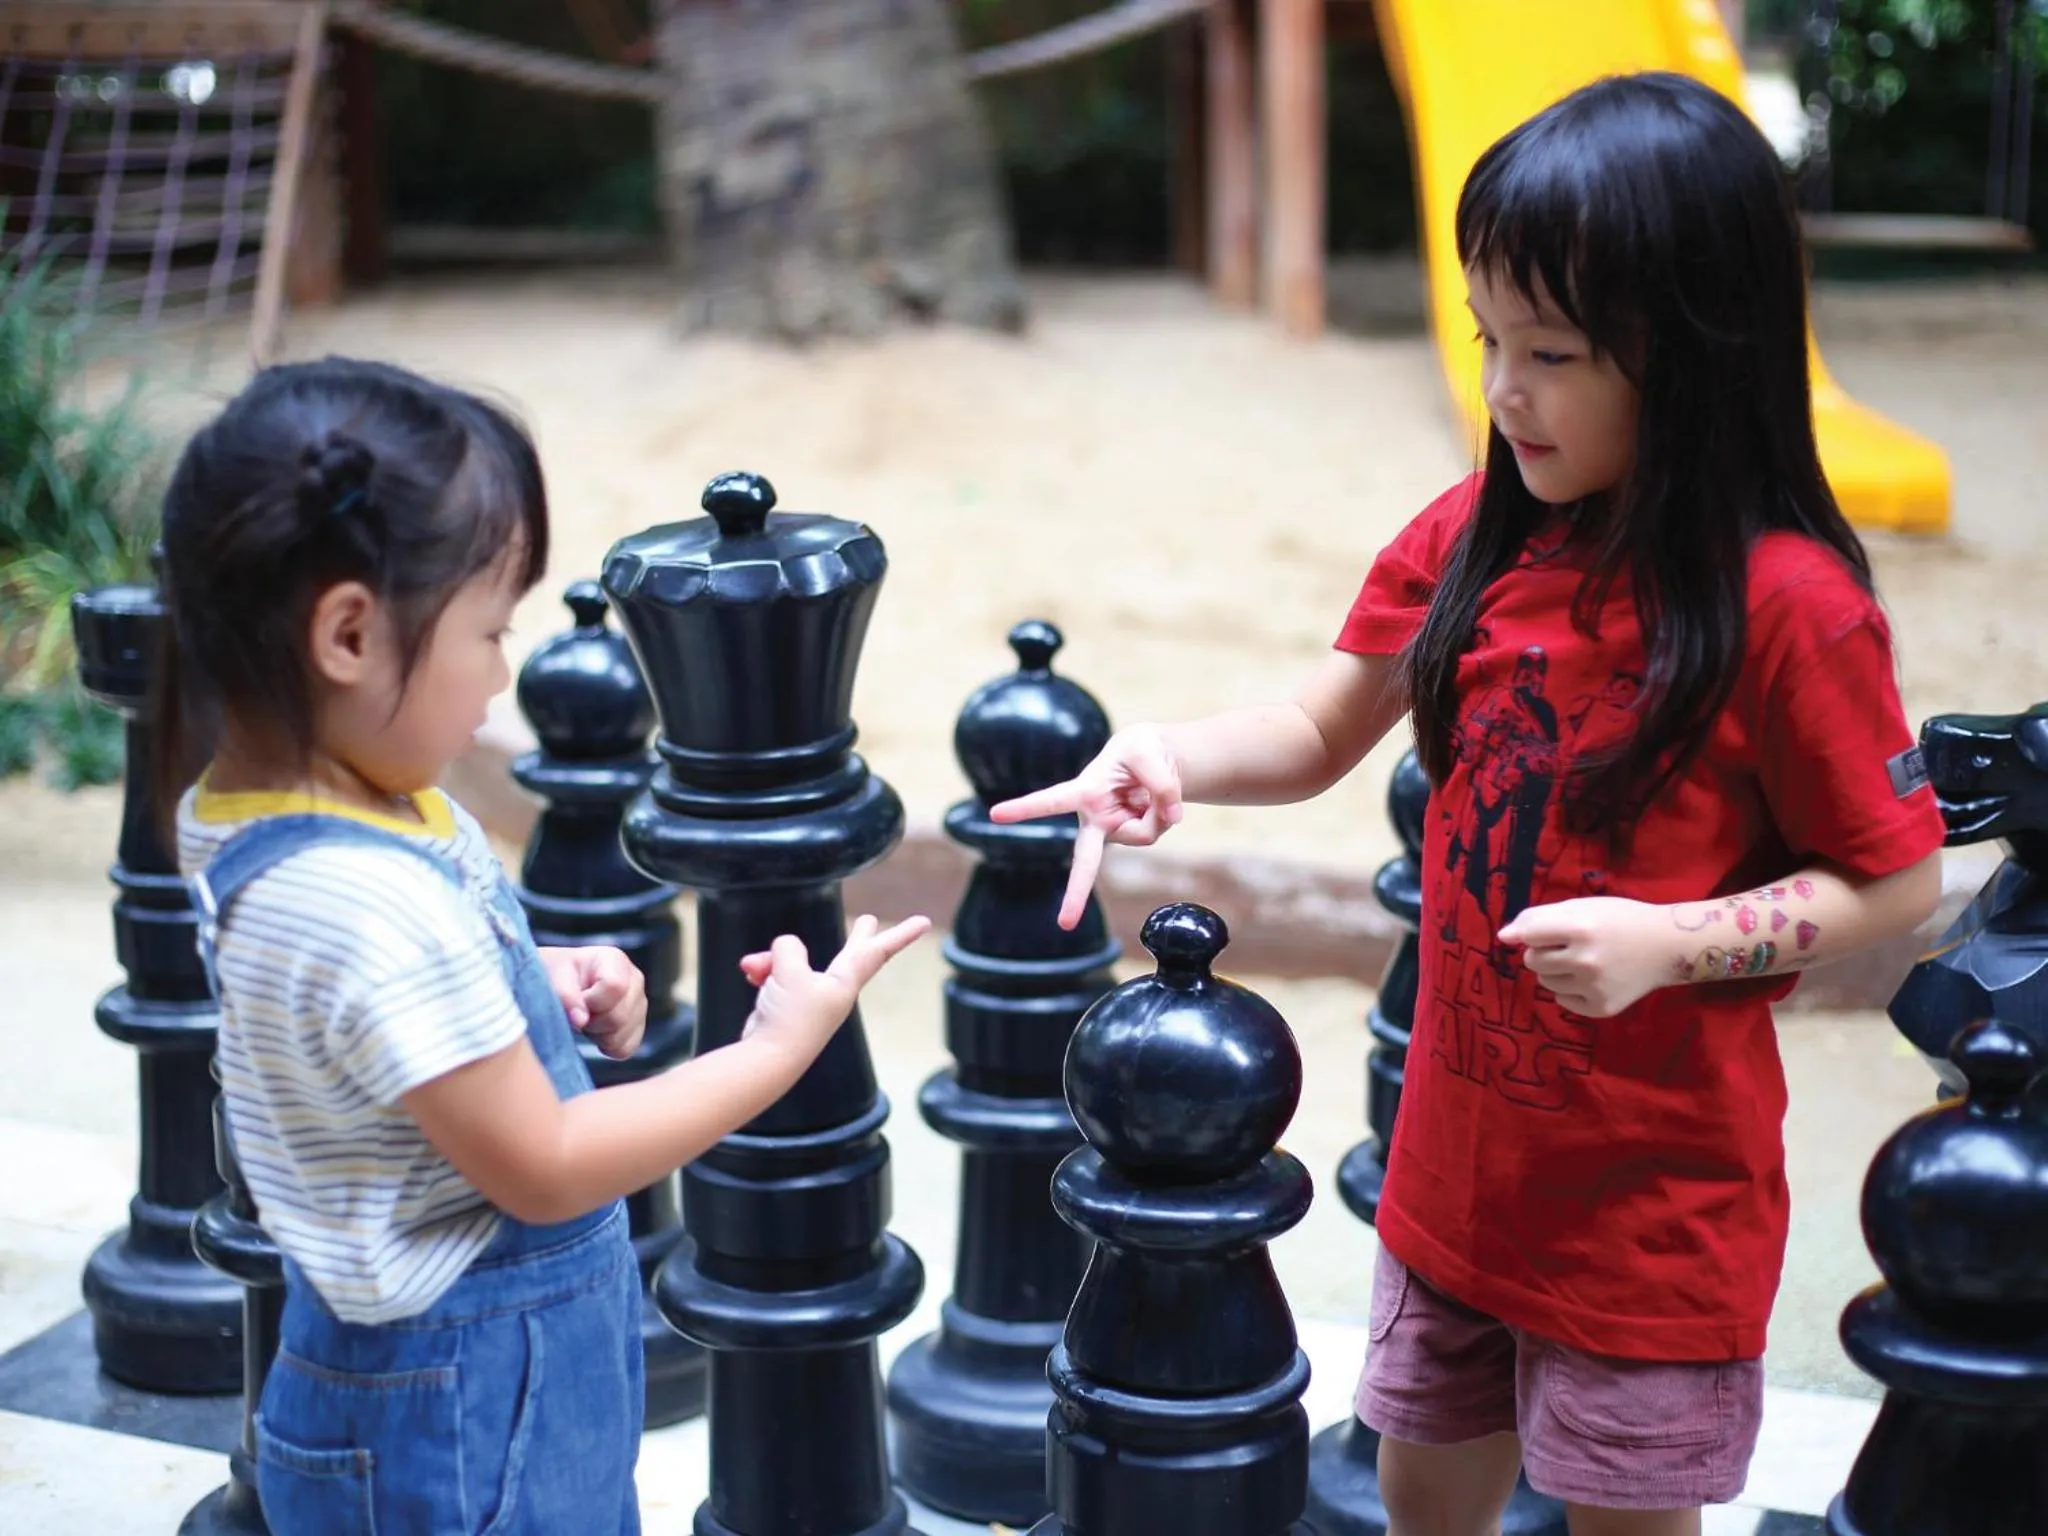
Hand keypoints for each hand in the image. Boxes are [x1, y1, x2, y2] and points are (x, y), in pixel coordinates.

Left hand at [538, 946, 647, 1059]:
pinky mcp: (638, 1027)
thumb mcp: (552, 975)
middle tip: (577, 1013)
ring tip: (585, 1019)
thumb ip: (565, 994)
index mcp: (615, 961)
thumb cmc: (555, 975)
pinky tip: (595, 1032)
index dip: (592, 1002)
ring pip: (623, 1035)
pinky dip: (606, 1047)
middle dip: (592, 1022)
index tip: (576, 1001)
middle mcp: (635, 980)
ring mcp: (639, 1005)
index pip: (615, 987)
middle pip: (620, 1016)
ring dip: (597, 1035)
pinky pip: (626, 1048)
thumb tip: (581, 1020)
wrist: (559, 983)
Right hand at [736, 914, 931, 1063]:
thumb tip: (784, 948)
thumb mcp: (789, 970)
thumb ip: (790, 948)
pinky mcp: (788, 1004)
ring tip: (755, 967)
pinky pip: (777, 976)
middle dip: (858, 935)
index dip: (902, 934)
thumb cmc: (789, 1017)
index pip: (878, 950)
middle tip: (870, 920)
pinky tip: (751, 973)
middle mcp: (833, 989)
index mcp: (845, 981)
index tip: (925, 922)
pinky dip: (763, 972)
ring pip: (794, 961)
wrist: (767, 1057)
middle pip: (850, 953)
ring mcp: (811, 997)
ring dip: (773, 959)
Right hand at [987, 724, 1182, 929]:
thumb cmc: (1139, 751)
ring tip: (1150, 789)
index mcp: (1085, 791)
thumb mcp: (1149, 752)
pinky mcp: (1130, 836)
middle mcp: (1094, 818)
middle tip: (1064, 924)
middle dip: (1076, 893)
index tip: (995, 815)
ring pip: (1143, 833)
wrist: (1155, 759)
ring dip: (1156, 810)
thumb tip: (1172, 819)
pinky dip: (1163, 814)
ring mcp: (1113, 831)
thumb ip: (1161, 784)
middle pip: (1084, 860)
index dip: (1025, 808)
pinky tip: (1153, 802)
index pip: (1052, 800)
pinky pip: (1155, 831)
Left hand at [1497, 897, 1670, 1017]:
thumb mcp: (1582, 907)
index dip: (1536, 932)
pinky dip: (1570, 990)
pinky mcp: (1601, 1008)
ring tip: (1582, 962)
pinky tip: (1593, 979)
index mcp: (1580, 928)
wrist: (1666, 947)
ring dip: (1555, 972)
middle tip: (1570, 946)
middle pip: (1532, 961)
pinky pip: (1562, 1000)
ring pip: (1545, 983)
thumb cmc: (1619, 920)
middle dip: (1544, 952)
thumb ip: (1539, 918)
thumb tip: (1502, 937)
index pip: (1529, 935)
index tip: (1552, 931)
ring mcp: (1594, 988)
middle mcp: (1586, 961)